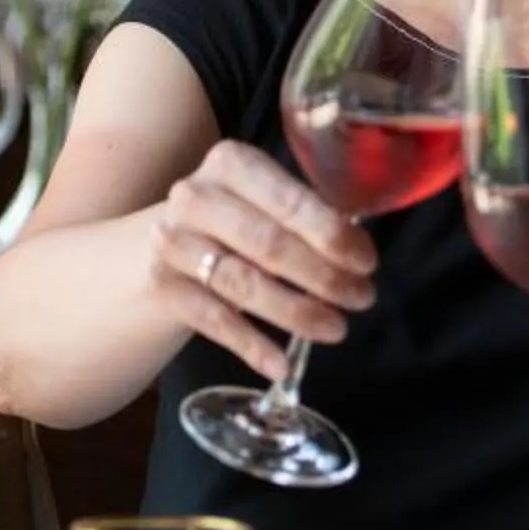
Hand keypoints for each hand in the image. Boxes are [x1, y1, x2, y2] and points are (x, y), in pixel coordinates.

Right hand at [145, 139, 375, 379]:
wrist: (166, 240)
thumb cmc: (237, 217)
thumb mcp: (267, 199)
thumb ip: (307, 216)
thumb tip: (358, 252)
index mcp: (232, 163)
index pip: (290, 202)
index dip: (332, 236)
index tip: (367, 264)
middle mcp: (195, 196)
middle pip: (268, 244)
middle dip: (323, 276)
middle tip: (361, 298)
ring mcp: (173, 241)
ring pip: (243, 283)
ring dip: (296, 311)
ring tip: (336, 328)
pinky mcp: (161, 285)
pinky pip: (214, 320)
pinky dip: (251, 345)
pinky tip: (281, 366)